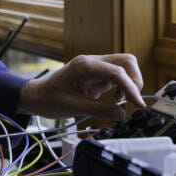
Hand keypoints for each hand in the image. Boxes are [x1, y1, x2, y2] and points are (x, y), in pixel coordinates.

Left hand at [16, 54, 144, 120]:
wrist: (37, 96)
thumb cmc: (49, 99)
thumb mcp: (73, 107)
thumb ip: (99, 110)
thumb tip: (122, 114)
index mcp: (84, 66)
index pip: (117, 71)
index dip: (131, 88)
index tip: (138, 104)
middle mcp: (92, 62)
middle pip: (126, 61)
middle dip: (135, 80)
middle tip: (132, 100)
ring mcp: (95, 67)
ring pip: (124, 67)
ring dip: (130, 83)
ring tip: (122, 101)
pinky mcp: (97, 74)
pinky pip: (118, 76)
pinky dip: (123, 86)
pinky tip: (116, 99)